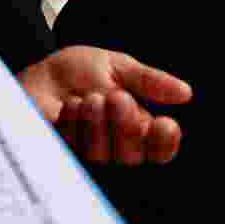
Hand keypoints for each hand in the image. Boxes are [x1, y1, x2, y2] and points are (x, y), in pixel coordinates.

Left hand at [18, 47, 191, 164]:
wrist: (40, 70)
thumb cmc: (81, 72)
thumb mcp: (117, 67)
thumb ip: (147, 80)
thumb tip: (184, 92)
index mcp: (137, 129)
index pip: (159, 150)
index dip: (164, 142)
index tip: (165, 123)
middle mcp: (115, 147)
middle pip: (131, 157)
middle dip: (127, 127)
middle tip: (118, 97)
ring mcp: (85, 153)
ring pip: (101, 156)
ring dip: (97, 124)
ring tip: (92, 97)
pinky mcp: (58, 152)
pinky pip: (70, 148)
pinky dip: (73, 124)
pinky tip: (71, 104)